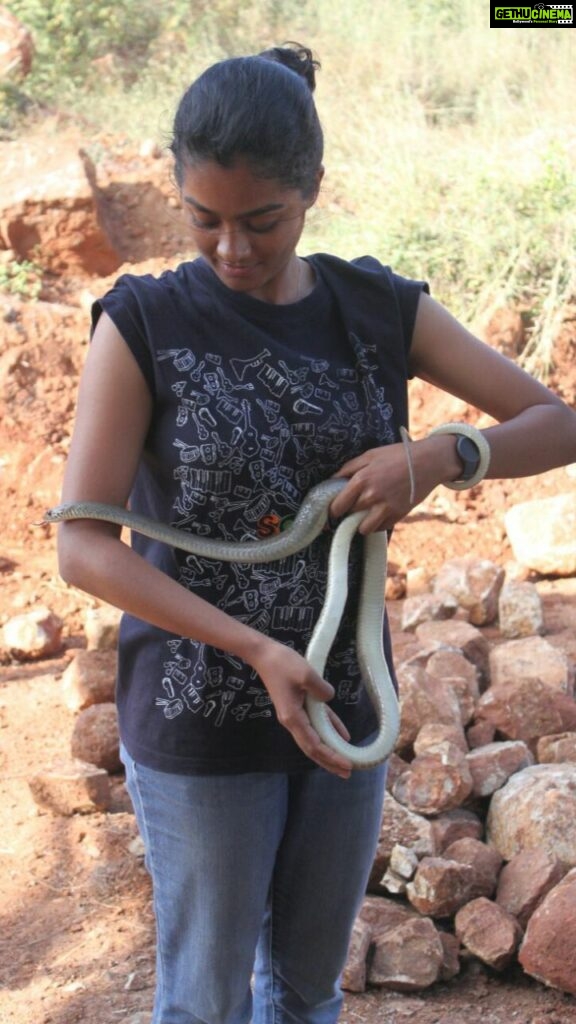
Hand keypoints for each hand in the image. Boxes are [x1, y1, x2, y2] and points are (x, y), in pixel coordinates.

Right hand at [249, 638, 352, 777]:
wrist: (264, 654)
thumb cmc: (282, 664)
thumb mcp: (306, 674)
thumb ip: (321, 689)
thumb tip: (328, 698)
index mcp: (293, 718)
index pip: (314, 745)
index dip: (331, 757)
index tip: (347, 765)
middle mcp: (292, 721)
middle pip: (313, 749)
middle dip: (329, 762)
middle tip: (347, 773)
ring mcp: (294, 714)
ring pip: (314, 738)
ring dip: (330, 749)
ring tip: (345, 761)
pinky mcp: (297, 705)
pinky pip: (316, 722)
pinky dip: (328, 729)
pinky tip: (342, 734)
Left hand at [330, 435, 455, 532]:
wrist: (428, 462)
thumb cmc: (397, 455)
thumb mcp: (370, 455)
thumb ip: (349, 468)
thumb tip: (333, 480)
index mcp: (361, 479)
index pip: (338, 505)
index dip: (334, 510)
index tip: (335, 510)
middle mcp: (372, 496)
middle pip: (350, 515)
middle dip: (349, 513)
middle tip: (352, 508)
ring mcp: (386, 507)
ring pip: (364, 528)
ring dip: (361, 524)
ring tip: (364, 516)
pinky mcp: (399, 515)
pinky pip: (381, 528)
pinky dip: (378, 524)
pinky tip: (379, 514)